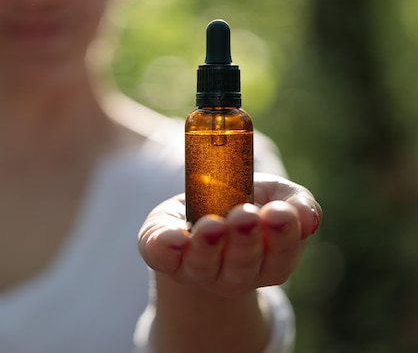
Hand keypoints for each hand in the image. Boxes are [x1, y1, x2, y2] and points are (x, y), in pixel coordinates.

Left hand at [138, 173, 321, 297]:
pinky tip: (172, 239)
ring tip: (212, 225)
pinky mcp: (165, 258)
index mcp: (268, 261)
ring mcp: (197, 271)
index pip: (280, 257)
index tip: (278, 213)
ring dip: (208, 245)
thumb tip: (308, 217)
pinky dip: (166, 248)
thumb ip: (296, 202)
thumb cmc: (241, 204)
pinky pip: (162, 258)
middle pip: (242, 265)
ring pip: (204, 264)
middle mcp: (235, 275)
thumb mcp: (274, 196)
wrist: (196, 220)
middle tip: (245, 215)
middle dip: (244, 240)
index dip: (282, 237)